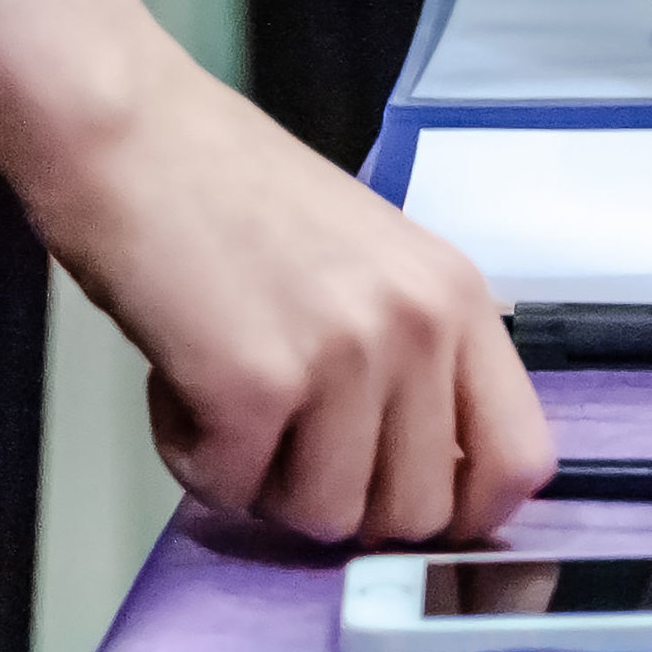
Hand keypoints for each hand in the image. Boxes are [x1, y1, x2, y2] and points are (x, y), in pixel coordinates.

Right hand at [15, 59, 554, 545]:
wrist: (130, 133)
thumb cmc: (233, 197)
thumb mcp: (375, 267)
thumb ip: (415, 361)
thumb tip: (427, 482)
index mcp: (460, 299)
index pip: (521, 462)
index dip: (465, 513)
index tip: (403, 504)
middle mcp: (419, 328)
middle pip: (416, 514)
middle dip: (340, 501)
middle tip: (282, 435)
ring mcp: (344, 356)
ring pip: (325, 519)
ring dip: (260, 480)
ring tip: (225, 393)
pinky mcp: (256, 384)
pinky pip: (234, 490)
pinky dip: (193, 457)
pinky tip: (180, 384)